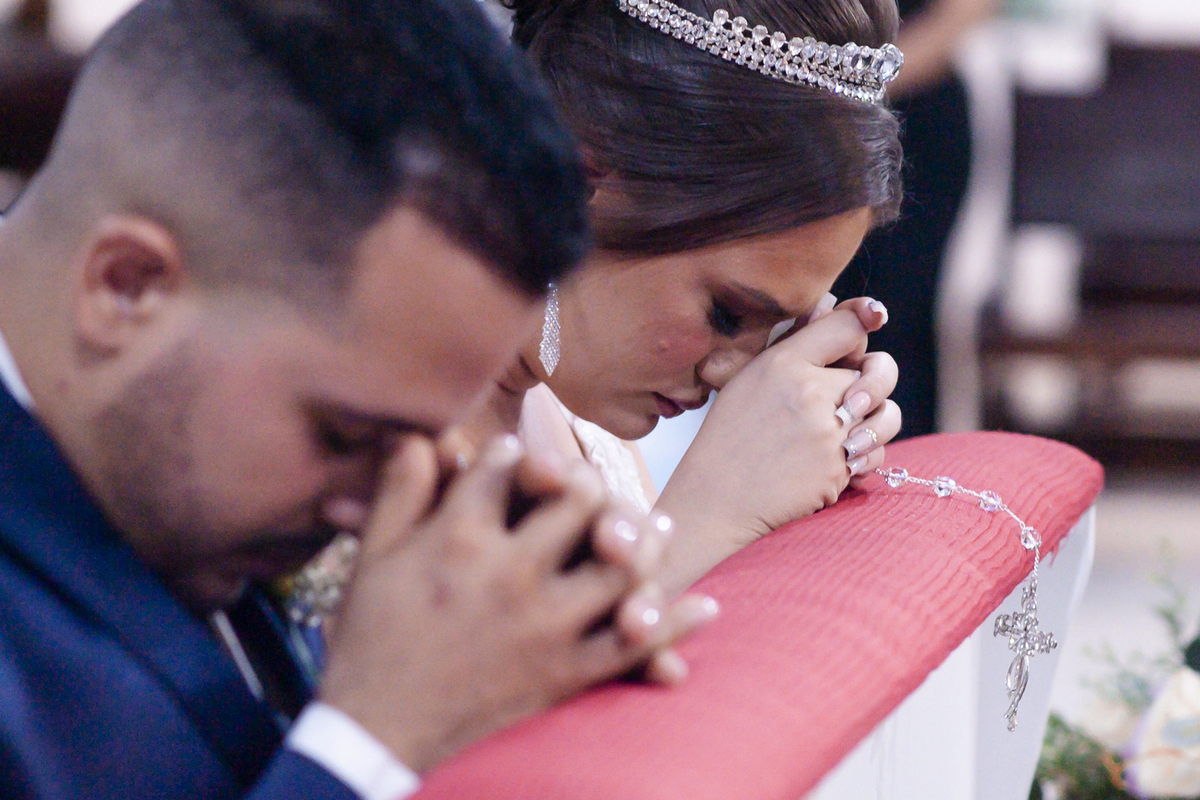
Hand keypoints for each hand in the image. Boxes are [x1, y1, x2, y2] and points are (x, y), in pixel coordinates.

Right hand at [319, 435, 716, 772]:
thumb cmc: (368, 641)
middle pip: (578, 501)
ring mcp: (545, 624)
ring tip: (656, 529)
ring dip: (642, 540)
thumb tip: (420, 430)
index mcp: (460, 536)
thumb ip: (401, 488)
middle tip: (587, 484)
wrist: (376, 735)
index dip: (512, 453)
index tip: (516, 452)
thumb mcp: (373, 557)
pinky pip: (632, 645)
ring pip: (618, 565)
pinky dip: (670, 625)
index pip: (504, 467)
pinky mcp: (565, 673)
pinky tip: (703, 605)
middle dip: (586, 482)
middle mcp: (512, 571)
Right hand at [654, 297, 899, 593]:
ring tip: (849, 434)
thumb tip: (831, 309)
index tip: (872, 322)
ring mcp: (827, 432)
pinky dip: (862, 459)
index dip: (863, 324)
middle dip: (873, 385)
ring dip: (875, 424)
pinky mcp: (838, 468)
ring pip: (887, 414)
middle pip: (878, 370)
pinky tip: (835, 462)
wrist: (716, 502)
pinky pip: (876, 453)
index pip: (847, 326)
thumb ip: (791, 349)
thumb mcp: (745, 381)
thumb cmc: (728, 440)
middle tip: (856, 399)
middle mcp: (808, 391)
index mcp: (782, 363)